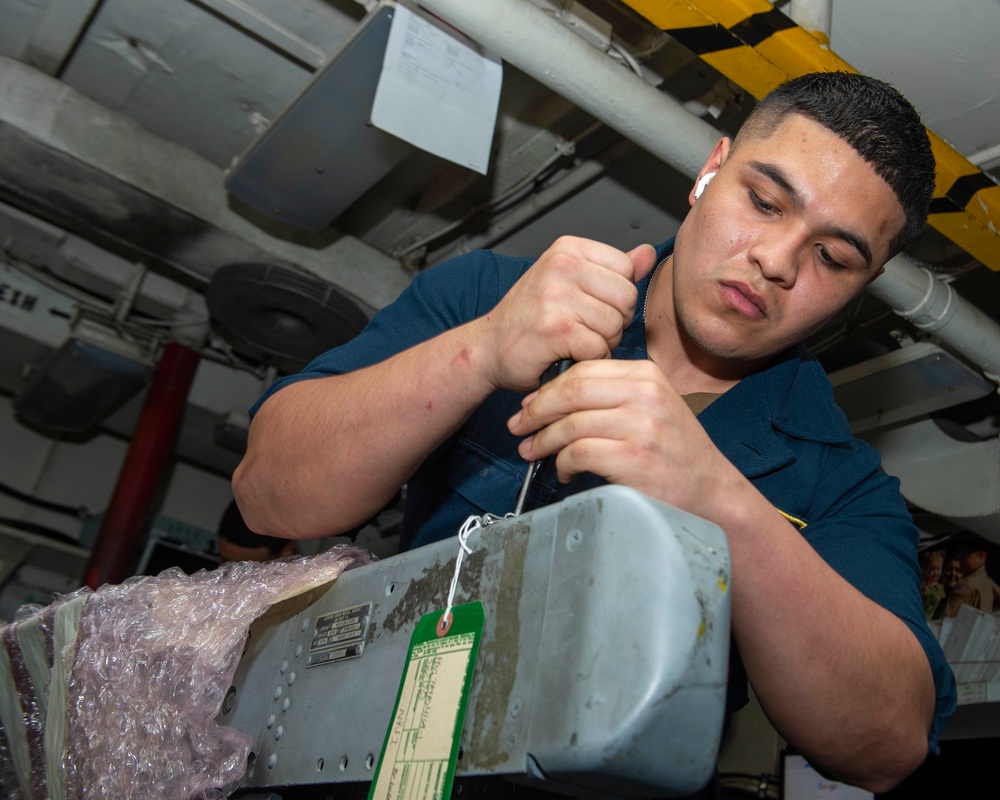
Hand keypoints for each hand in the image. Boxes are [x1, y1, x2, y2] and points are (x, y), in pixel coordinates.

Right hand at [473, 236, 656, 391]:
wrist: (488, 349)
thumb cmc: (529, 319)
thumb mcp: (570, 283)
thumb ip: (612, 270)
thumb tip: (649, 254)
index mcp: (568, 249)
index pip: (628, 269)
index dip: (616, 297)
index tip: (589, 307)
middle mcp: (561, 265)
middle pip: (626, 297)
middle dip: (613, 322)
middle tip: (581, 329)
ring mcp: (557, 295)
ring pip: (615, 325)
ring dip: (600, 343)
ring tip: (572, 341)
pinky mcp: (556, 328)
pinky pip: (599, 348)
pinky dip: (587, 359)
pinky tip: (566, 354)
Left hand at [507, 359, 743, 521]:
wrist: (711, 493)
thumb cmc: (676, 455)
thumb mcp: (652, 408)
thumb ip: (613, 396)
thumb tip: (554, 399)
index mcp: (646, 376)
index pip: (583, 370)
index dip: (548, 388)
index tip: (530, 404)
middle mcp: (644, 394)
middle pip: (571, 391)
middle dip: (536, 410)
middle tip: (519, 427)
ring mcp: (640, 426)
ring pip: (570, 423)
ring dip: (543, 441)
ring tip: (533, 452)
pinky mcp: (633, 458)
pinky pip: (579, 453)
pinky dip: (563, 464)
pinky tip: (564, 473)